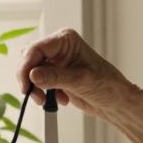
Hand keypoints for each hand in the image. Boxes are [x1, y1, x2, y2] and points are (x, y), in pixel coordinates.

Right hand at [15, 29, 131, 118]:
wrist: (116, 102)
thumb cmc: (108, 86)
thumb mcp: (81, 81)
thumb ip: (55, 77)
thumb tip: (33, 75)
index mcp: (66, 40)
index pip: (36, 49)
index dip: (26, 67)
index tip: (26, 85)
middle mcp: (59, 48)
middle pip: (29, 59)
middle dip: (29, 79)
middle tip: (34, 95)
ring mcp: (56, 62)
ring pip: (32, 72)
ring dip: (36, 88)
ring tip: (46, 100)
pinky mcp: (56, 76)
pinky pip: (38, 83)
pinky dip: (44, 93)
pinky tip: (61, 99)